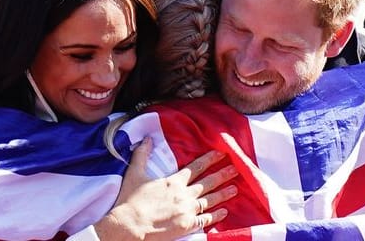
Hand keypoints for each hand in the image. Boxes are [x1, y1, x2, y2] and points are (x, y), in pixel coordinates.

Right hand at [95, 137, 237, 239]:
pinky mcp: (187, 225)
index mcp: (173, 181)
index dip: (209, 159)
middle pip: (207, 182)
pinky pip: (206, 219)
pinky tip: (225, 212)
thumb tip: (147, 138)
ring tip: (235, 188)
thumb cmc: (130, 201)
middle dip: (222, 174)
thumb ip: (142, 155)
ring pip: (210, 200)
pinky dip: (216, 215)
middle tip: (236, 169)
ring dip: (223, 193)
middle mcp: (183, 194)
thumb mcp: (134, 173)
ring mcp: (187, 210)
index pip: (196, 167)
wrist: (129, 225)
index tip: (221, 153)